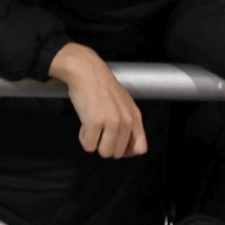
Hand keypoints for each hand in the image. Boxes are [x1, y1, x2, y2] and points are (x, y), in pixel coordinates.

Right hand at [50, 42, 145, 157]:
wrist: (87, 72)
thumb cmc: (103, 88)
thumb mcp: (124, 105)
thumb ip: (128, 123)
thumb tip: (123, 145)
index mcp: (135, 118)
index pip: (140, 148)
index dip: (126, 151)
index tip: (115, 144)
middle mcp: (126, 122)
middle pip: (118, 153)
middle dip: (106, 146)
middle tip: (99, 132)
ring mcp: (111, 122)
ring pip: (104, 152)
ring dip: (95, 144)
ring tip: (91, 128)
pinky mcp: (94, 122)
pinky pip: (88, 146)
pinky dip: (84, 139)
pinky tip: (84, 126)